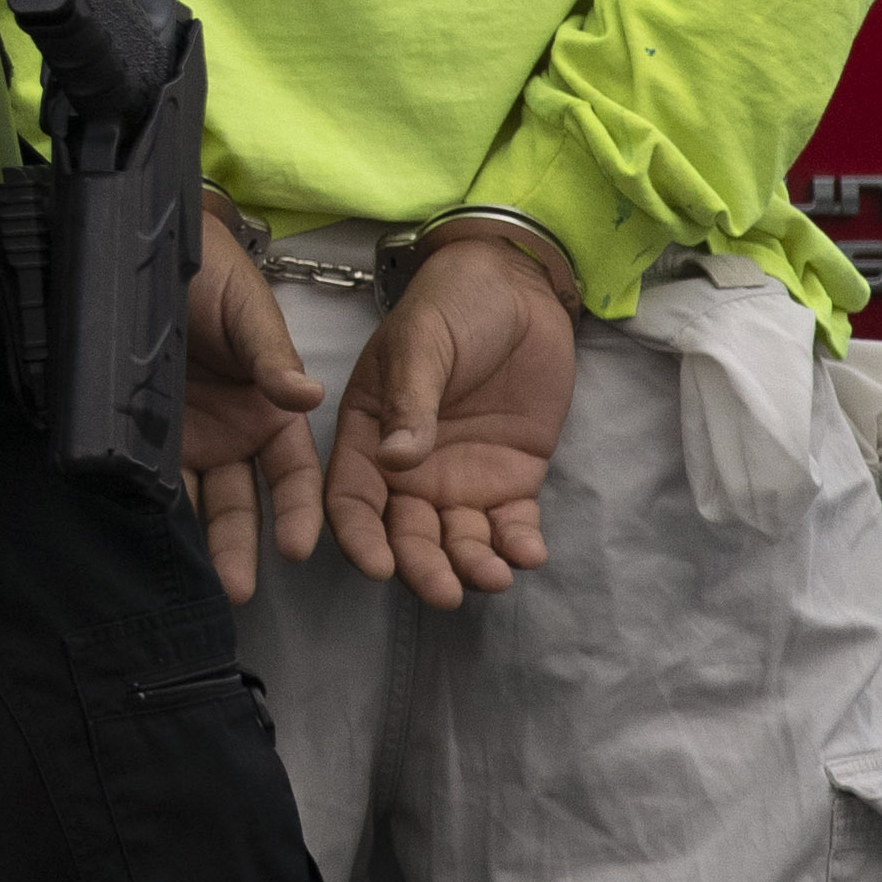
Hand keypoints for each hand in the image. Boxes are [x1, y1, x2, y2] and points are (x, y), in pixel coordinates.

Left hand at [180, 224, 325, 602]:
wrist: (143, 246)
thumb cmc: (212, 273)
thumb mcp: (247, 311)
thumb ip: (272, 357)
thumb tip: (308, 395)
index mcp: (271, 409)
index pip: (295, 474)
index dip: (299, 510)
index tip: (297, 546)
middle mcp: (233, 433)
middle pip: (242, 501)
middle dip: (241, 545)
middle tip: (238, 589)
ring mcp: (187, 436)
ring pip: (196, 501)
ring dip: (200, 541)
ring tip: (201, 582)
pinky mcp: (143, 432)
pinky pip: (149, 477)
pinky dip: (150, 507)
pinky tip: (149, 538)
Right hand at [325, 233, 577, 605]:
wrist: (519, 291)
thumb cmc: (452, 306)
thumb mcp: (422, 344)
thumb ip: (410, 401)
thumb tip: (398, 462)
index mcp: (370, 432)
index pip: (352, 496)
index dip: (359, 535)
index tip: (378, 565)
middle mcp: (408, 468)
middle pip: (405, 533)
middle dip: (422, 567)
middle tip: (444, 590)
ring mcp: (461, 478)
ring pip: (458, 541)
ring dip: (471, 566)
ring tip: (494, 576)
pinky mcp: (511, 480)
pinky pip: (510, 526)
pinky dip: (518, 546)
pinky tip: (528, 553)